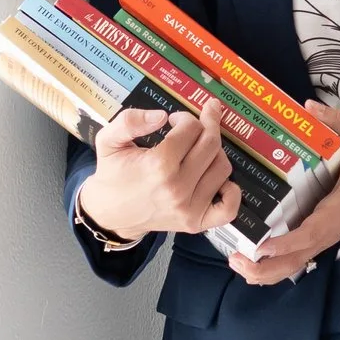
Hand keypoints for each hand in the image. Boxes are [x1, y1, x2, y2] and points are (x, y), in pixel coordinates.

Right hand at [78, 104, 238, 245]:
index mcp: (158, 165)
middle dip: (207, 125)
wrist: (110, 214)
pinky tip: (220, 179)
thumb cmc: (112, 174)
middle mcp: (177, 188)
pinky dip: (231, 191)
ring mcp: (189, 209)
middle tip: (200, 120)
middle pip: (211, 144)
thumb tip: (162, 116)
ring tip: (199, 150)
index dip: (184, 118)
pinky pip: (228, 208)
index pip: (191, 129)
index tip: (174, 120)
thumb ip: (129, 121)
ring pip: (222, 168)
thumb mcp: (108, 140)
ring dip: (215, 153)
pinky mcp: (195, 223)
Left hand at [228, 104, 339, 286]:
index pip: (312, 232)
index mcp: (338, 210)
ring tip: (238, 265)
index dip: (287, 243)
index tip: (262, 247)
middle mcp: (329, 229)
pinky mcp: (323, 238)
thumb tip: (307, 105)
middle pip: (297, 260)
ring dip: (268, 271)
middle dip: (267, 267)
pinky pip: (299, 258)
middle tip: (236, 261)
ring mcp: (326, 237)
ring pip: (296, 264)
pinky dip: (277, 266)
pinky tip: (255, 264)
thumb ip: (335, 122)